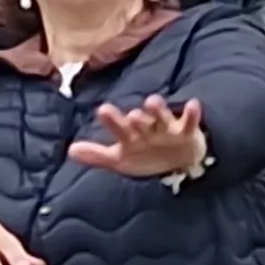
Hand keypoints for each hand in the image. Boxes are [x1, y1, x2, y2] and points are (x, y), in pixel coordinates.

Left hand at [70, 94, 209, 181]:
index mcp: (131, 135)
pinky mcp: (186, 132)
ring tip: (153, 101)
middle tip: (133, 114)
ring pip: (162, 118)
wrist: (178, 162)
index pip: (119, 127)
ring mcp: (167, 129)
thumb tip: (70, 151)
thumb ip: (97, 156)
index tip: (104, 109)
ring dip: (158, 110)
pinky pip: (189, 123)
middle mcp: (147, 128)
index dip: (113, 120)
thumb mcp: (121, 160)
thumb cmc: (146, 156)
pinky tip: (194, 104)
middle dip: (138, 118)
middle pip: (141, 121)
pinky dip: (192, 114)